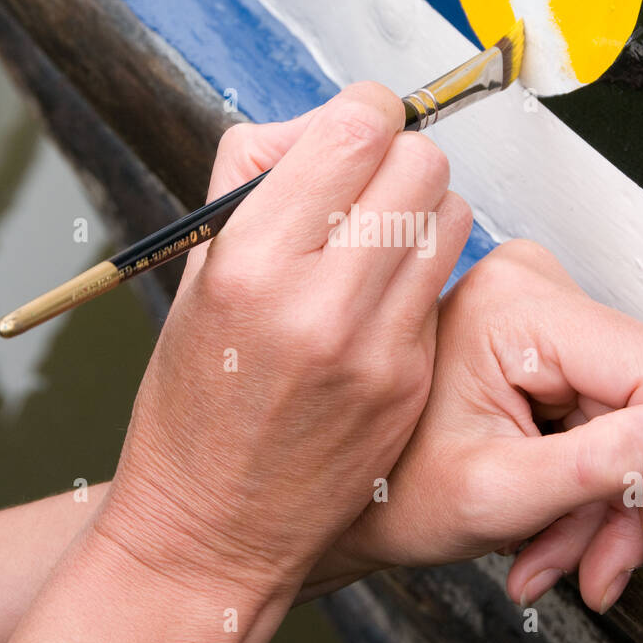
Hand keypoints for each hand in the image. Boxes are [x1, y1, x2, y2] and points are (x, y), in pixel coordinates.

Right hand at [97, 86, 472, 602]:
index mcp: (250, 262)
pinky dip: (421, 271)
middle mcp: (319, 302)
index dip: (364, 112)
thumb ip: (252, 180)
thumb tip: (321, 124)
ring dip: (420, 208)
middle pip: (420, 162)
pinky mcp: (409, 382)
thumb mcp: (194, 276)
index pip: (357, 130)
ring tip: (378, 238)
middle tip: (367, 183)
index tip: (354, 128)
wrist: (211, 530)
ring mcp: (376, 348)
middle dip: (396, 155)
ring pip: (450, 215)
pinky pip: (444, 283)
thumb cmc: (192, 403)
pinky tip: (380, 297)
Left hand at [321, 239, 642, 613]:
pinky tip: (546, 529)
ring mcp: (536, 312)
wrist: (337, 499)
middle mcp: (530, 287)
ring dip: (601, 506)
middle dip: (623, 501)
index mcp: (513, 303)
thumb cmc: (387, 493)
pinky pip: (601, 417)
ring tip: (550, 561)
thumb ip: (599, 467)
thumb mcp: (497, 494)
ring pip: (628, 419)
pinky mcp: (539, 342)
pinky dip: (584, 486)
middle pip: (642, 401)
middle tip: (593, 571)